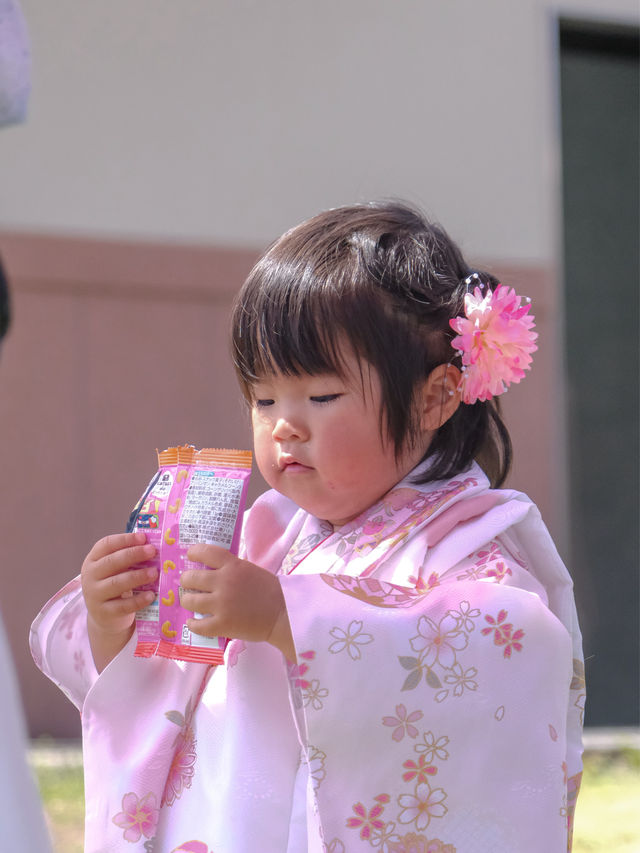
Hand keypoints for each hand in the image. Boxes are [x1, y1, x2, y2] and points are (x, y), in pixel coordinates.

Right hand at [81, 531, 157, 670]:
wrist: (104, 617)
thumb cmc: (115, 586)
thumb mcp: (116, 570)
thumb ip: (129, 559)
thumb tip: (153, 545)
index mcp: (93, 560)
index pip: (106, 544)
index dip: (124, 539)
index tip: (143, 537)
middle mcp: (90, 576)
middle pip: (111, 562)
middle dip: (133, 554)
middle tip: (152, 551)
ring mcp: (95, 595)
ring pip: (116, 583)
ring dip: (137, 576)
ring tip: (154, 573)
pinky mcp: (104, 613)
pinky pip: (123, 605)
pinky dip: (138, 600)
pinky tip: (151, 595)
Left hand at [181, 545, 294, 659]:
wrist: (283, 614)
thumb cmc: (270, 591)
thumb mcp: (250, 570)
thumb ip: (232, 568)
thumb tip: (212, 569)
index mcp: (233, 566)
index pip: (205, 552)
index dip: (193, 552)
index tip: (190, 556)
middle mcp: (224, 582)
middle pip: (191, 578)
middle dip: (186, 581)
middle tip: (188, 585)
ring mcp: (221, 604)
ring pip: (189, 601)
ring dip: (187, 601)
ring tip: (190, 602)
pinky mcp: (222, 624)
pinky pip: (197, 625)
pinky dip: (192, 624)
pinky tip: (193, 623)